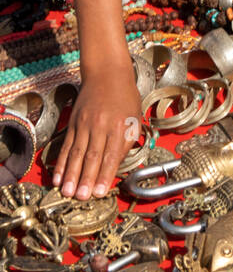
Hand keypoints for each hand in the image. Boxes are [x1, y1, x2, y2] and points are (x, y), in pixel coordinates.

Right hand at [52, 64, 141, 199]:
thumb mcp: (134, 118)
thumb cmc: (125, 98)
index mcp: (119, 126)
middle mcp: (100, 125)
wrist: (106, 73)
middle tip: (81, 198)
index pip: (111, 155)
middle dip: (86, 179)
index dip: (104, 175)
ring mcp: (84, 124)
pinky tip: (58, 177)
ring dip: (71, 175)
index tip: (100, 192)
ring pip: (76, 153)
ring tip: (67, 192)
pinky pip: (66, 146)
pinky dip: (62, 163)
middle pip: (92, 156)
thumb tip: (116, 166)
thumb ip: (126, 142)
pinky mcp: (73, 123)